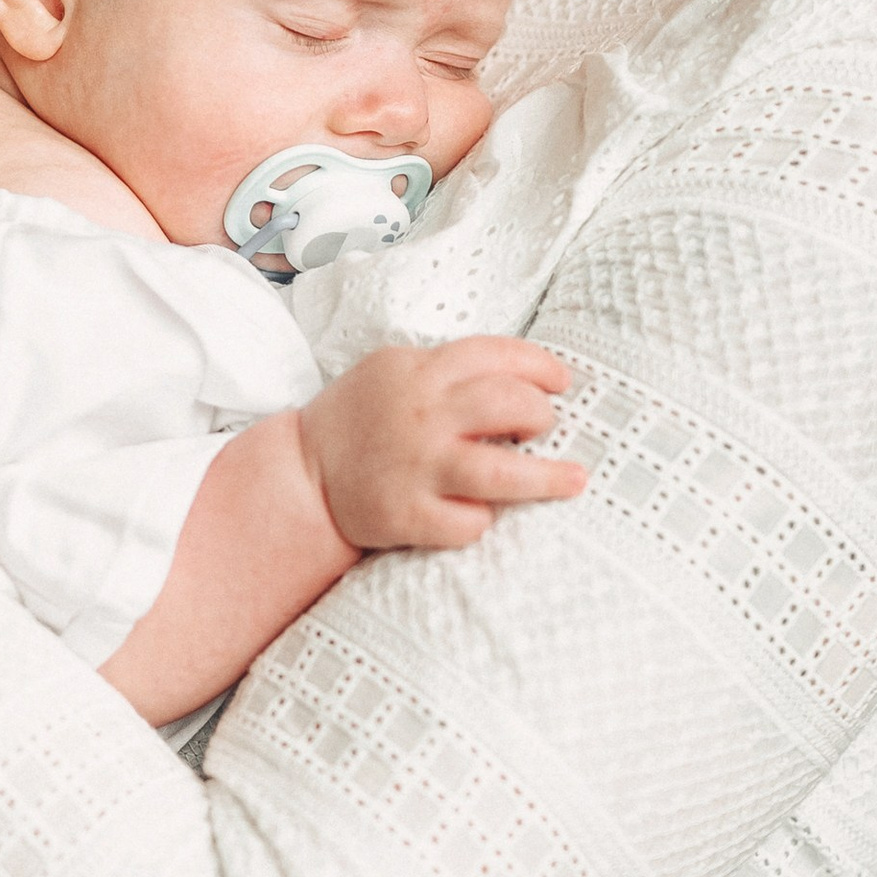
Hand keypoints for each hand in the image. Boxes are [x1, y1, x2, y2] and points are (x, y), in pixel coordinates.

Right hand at [300, 339, 584, 551]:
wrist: (302, 474)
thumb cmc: (359, 420)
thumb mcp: (394, 370)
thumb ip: (447, 370)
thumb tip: (521, 378)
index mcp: (419, 371)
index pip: (495, 353)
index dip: (540, 365)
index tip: (560, 381)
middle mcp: (422, 416)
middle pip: (511, 405)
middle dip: (543, 415)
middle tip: (544, 428)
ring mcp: (417, 468)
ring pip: (504, 473)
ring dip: (548, 477)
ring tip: (573, 479)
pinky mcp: (409, 515)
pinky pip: (470, 522)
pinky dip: (483, 519)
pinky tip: (480, 514)